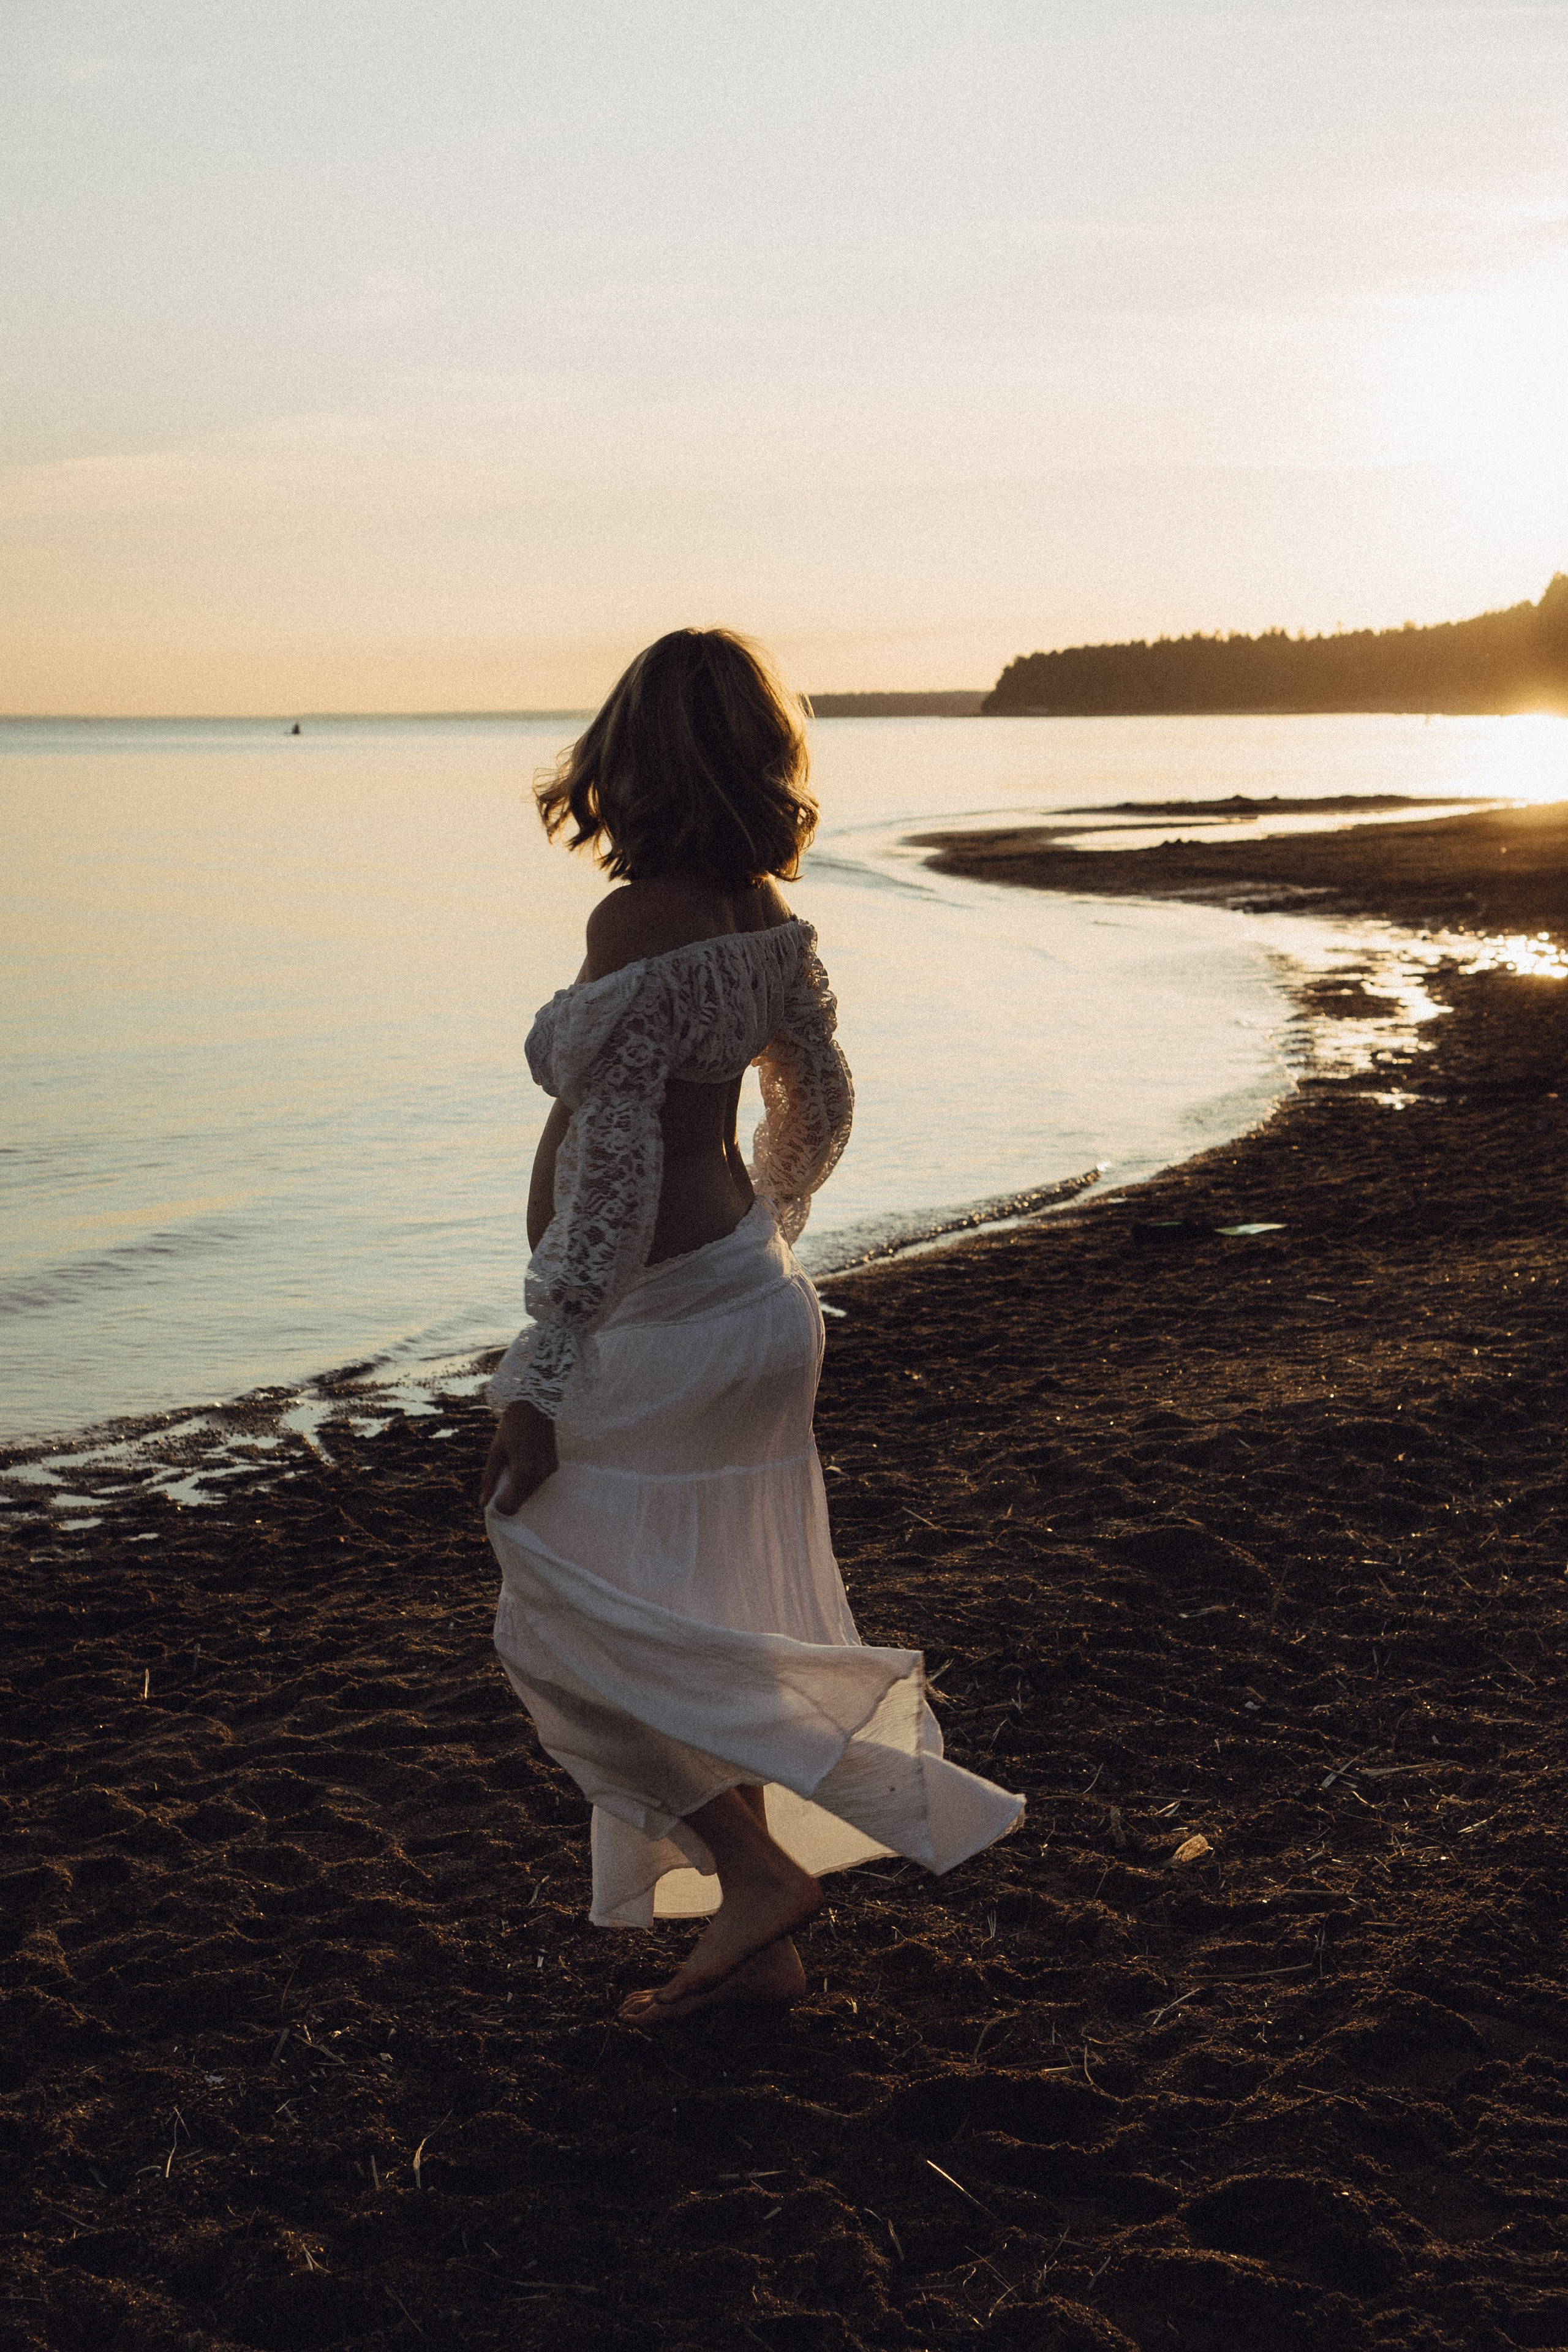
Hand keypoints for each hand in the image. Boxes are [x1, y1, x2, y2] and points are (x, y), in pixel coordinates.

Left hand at [480, 1400, 558, 1515]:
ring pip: (531, 1493)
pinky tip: (522, 1464)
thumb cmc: (511, 1426)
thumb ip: (490, 1479)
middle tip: (500, 1481)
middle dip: (509, 1497)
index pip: (511, 1507)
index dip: (500, 1506)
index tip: (493, 1496)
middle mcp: (539, 1476)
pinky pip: (539, 1482)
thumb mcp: (496, 1452)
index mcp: (523, 1473)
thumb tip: (483, 1502)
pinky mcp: (554, 1466)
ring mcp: (549, 1471)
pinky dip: (529, 1480)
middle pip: (521, 1502)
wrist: (536, 1404)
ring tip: (511, 1468)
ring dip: (519, 1488)